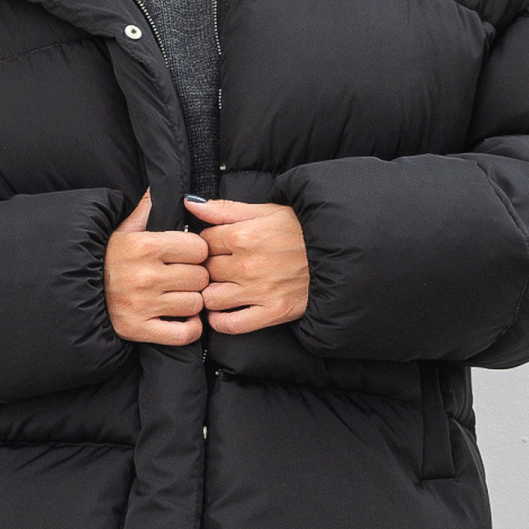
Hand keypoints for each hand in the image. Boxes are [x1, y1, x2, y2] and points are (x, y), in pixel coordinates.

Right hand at [104, 193, 207, 343]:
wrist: (73, 290)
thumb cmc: (105, 257)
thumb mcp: (123, 228)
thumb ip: (147, 207)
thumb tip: (161, 184)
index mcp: (145, 246)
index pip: (199, 248)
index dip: (196, 252)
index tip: (186, 256)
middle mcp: (146, 276)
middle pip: (201, 277)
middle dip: (195, 276)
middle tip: (181, 277)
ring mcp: (143, 305)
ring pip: (196, 304)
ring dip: (191, 301)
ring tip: (177, 295)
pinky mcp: (139, 330)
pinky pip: (185, 333)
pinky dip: (189, 328)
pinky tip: (180, 317)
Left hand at [189, 197, 308, 334]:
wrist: (339, 253)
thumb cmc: (302, 230)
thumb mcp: (266, 210)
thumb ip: (226, 209)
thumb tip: (190, 203)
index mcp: (242, 235)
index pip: (203, 242)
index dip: (207, 244)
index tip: (216, 247)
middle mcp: (246, 265)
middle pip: (205, 271)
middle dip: (208, 269)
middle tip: (219, 268)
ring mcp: (258, 291)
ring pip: (210, 298)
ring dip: (210, 294)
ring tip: (220, 289)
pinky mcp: (271, 312)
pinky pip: (231, 325)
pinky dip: (221, 321)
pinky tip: (223, 312)